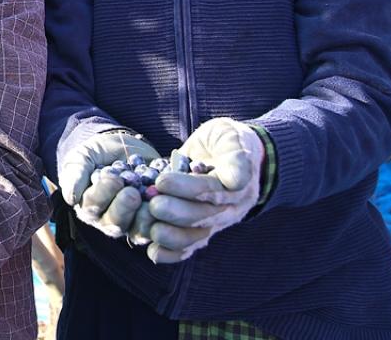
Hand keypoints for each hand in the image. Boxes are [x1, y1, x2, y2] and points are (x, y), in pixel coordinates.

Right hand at [57, 131, 158, 237]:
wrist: (123, 145)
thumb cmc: (97, 153)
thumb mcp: (83, 157)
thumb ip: (75, 174)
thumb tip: (71, 198)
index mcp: (89, 207)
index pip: (93, 207)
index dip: (102, 195)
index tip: (112, 177)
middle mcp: (110, 220)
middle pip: (115, 224)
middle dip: (123, 209)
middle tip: (132, 192)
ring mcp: (134, 220)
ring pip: (138, 230)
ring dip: (145, 218)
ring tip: (151, 200)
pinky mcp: (155, 217)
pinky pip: (161, 224)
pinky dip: (166, 214)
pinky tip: (171, 198)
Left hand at [145, 118, 264, 263]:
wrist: (229, 154)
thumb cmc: (226, 141)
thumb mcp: (231, 137)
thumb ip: (235, 156)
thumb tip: (236, 180)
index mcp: (238, 185)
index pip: (213, 189)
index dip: (188, 187)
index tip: (163, 180)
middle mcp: (231, 208)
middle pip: (204, 216)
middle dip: (176, 212)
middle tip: (153, 203)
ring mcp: (218, 223)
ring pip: (197, 236)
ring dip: (173, 236)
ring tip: (152, 229)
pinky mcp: (204, 231)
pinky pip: (191, 248)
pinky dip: (172, 253)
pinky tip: (154, 253)